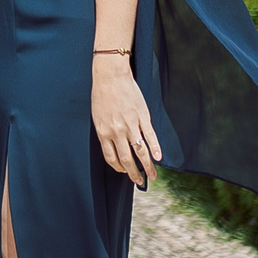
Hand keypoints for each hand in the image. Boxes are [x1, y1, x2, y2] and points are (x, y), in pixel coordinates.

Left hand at [92, 55, 161, 186]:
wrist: (111, 76)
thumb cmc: (102, 96)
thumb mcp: (98, 117)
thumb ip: (106, 133)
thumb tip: (115, 147)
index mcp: (103, 132)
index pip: (111, 158)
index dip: (119, 168)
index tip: (125, 173)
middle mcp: (117, 132)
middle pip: (127, 159)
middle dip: (134, 173)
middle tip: (140, 181)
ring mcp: (131, 125)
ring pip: (140, 151)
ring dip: (147, 166)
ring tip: (152, 176)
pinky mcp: (142, 117)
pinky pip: (150, 136)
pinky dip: (155, 148)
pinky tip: (159, 158)